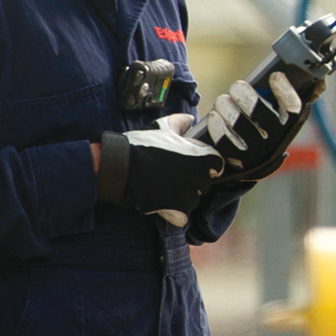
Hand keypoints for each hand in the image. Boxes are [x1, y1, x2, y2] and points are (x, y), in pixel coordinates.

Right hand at [97, 126, 223, 224]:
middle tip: (171, 175)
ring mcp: (189, 195)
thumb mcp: (161, 128)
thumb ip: (179, 122)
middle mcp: (200, 177)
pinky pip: (183, 215)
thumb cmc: (141, 145)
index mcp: (201, 157)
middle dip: (192, 180)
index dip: (204, 164)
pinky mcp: (178, 211)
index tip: (191, 164)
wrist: (119, 167)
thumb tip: (190, 119)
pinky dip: (174, 213)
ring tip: (164, 187)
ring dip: (183, 196)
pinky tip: (161, 201)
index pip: (216, 164)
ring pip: (194, 199)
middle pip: (204, 183)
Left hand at [195, 67, 313, 178]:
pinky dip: (217, 125)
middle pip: (261, 113)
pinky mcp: (236, 161)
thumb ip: (287, 96)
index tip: (274, 76)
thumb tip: (307, 78)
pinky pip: (224, 141)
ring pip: (238, 123)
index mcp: (290, 126)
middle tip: (237, 86)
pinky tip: (215, 115)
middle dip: (244, 93)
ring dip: (226, 106)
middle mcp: (276, 141)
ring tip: (223, 101)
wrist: (255, 163)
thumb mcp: (282, 115)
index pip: (294, 108)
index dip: (285, 90)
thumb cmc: (267, 127)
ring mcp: (256, 153)